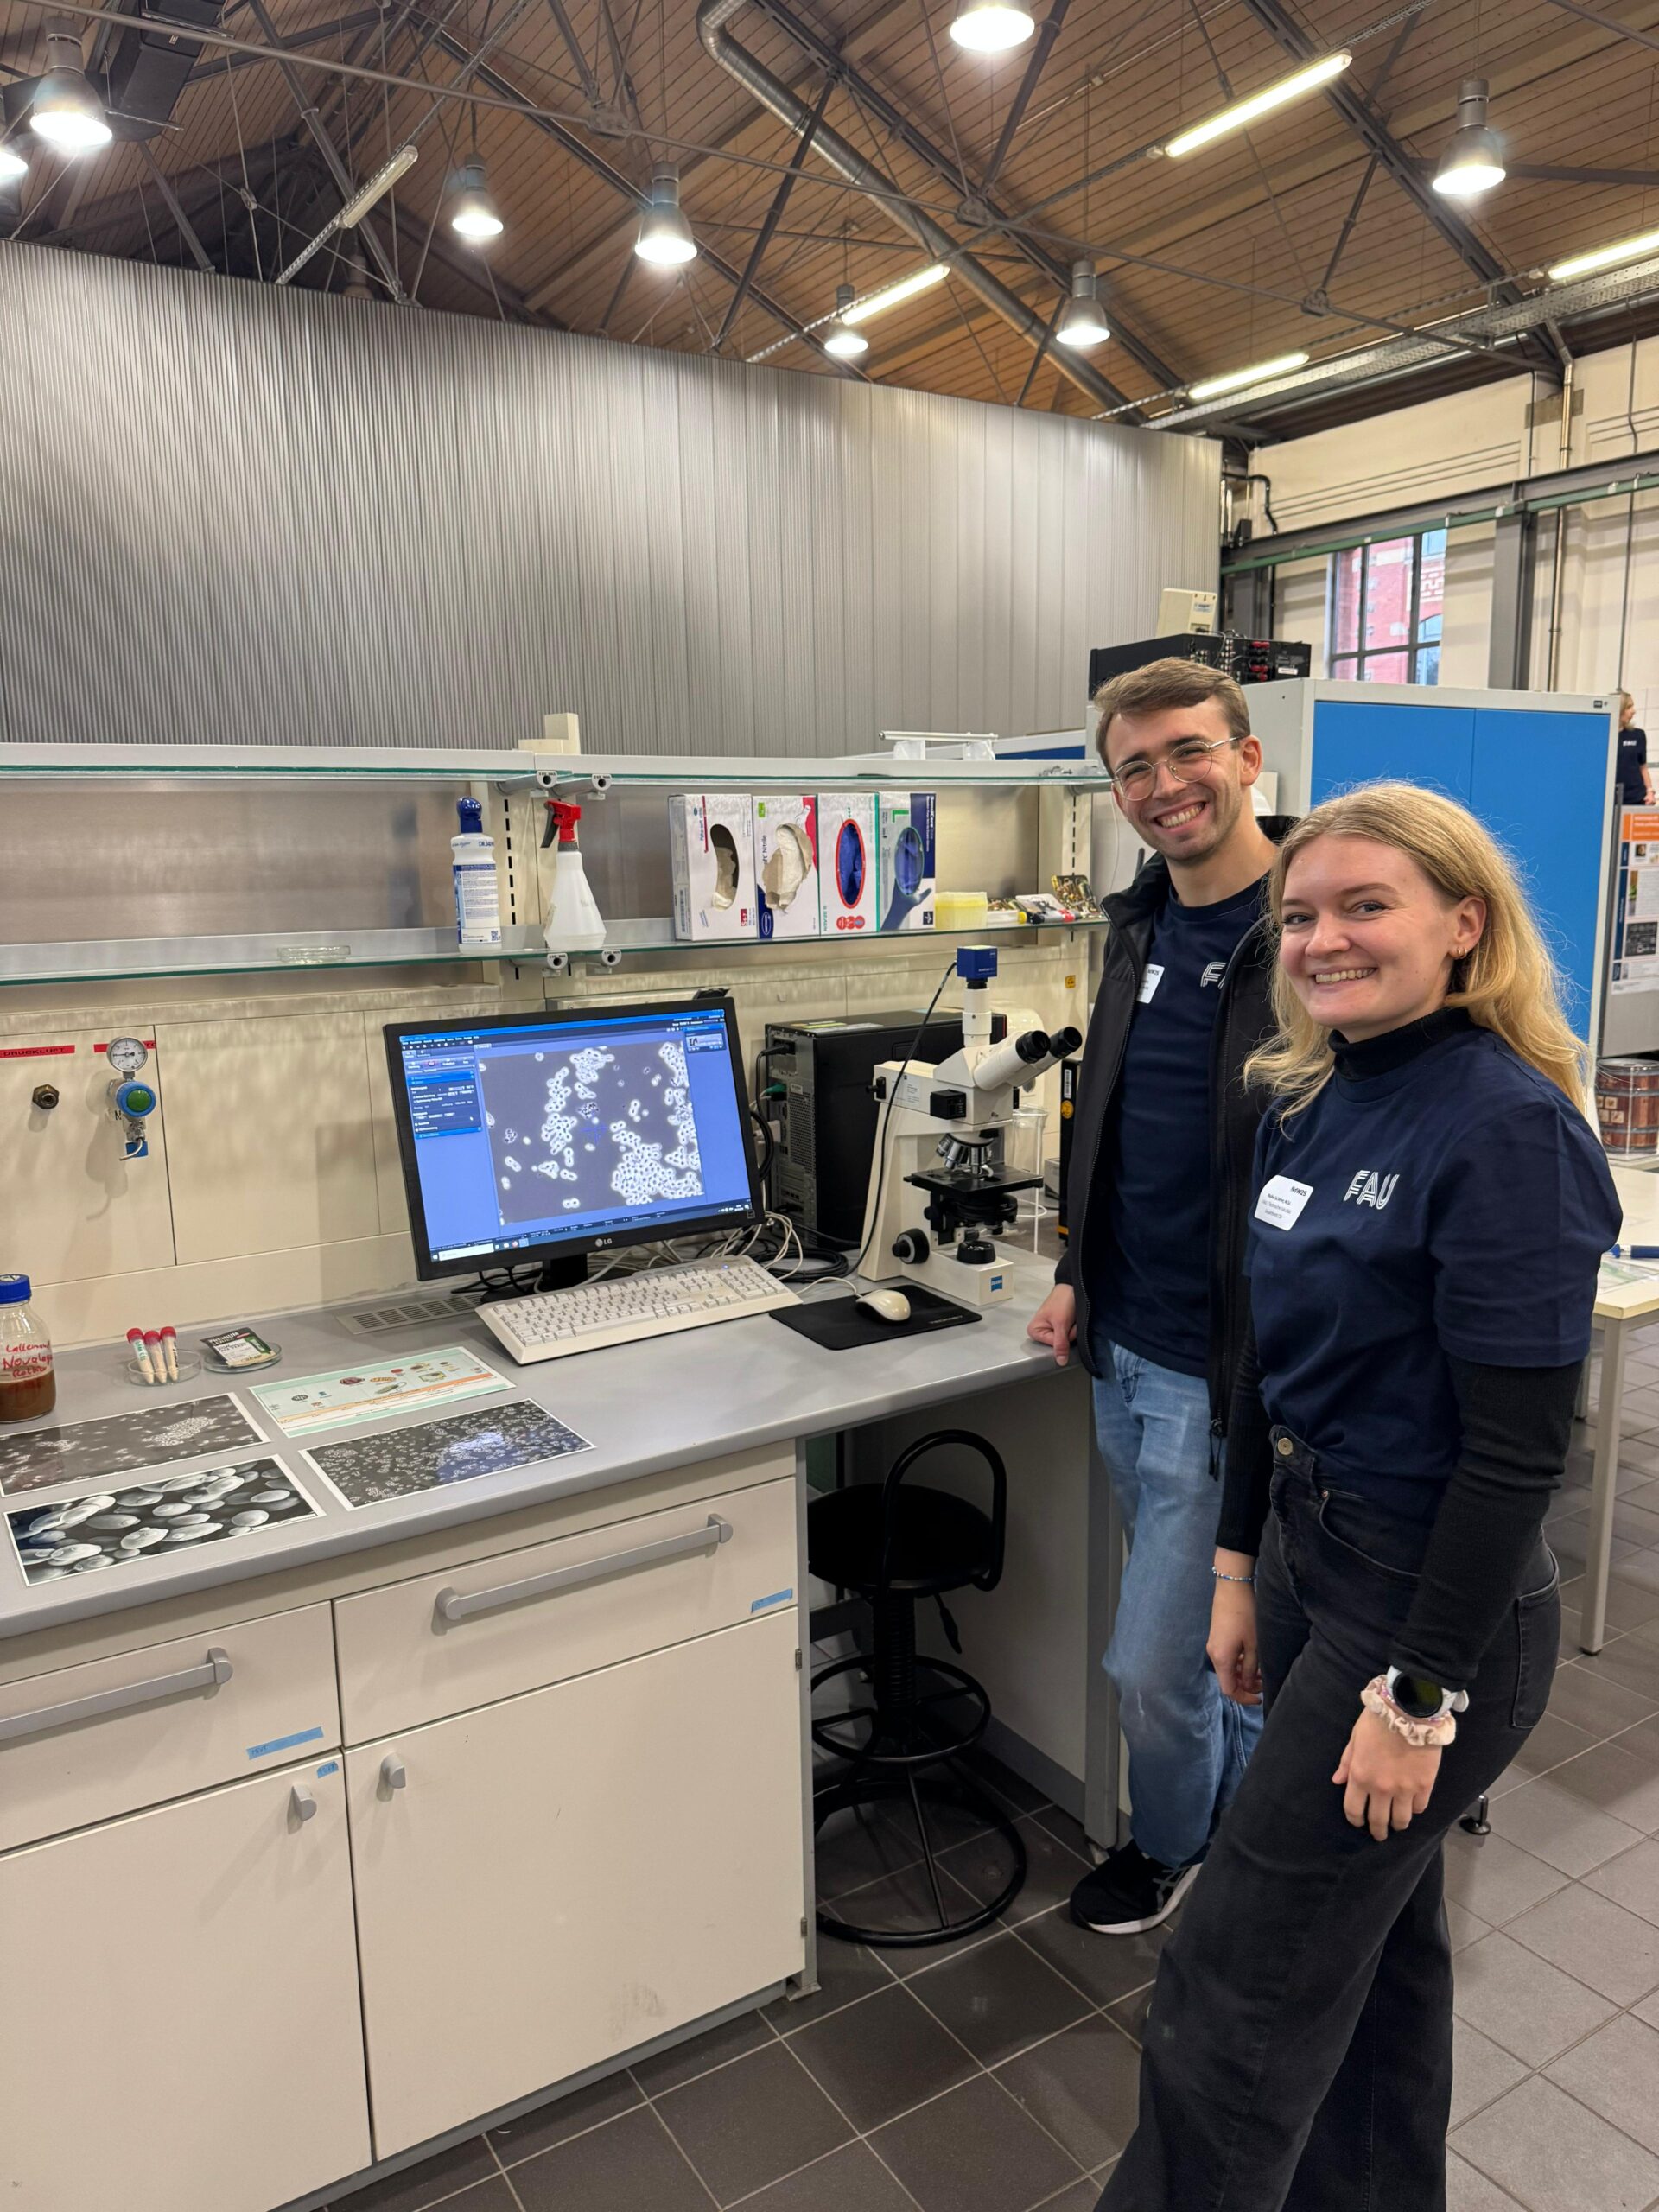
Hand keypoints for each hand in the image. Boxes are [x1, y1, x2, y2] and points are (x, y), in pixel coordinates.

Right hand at [1027, 1283, 1076, 1366]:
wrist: (1072, 1286)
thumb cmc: (1062, 1301)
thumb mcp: (1061, 1324)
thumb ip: (1060, 1344)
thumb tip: (1060, 1362)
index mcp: (1034, 1331)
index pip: (1053, 1346)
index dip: (1063, 1337)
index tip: (1064, 1324)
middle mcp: (1040, 1332)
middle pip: (1059, 1344)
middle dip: (1068, 1334)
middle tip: (1068, 1320)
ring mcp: (1050, 1330)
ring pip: (1066, 1340)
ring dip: (1072, 1330)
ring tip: (1071, 1318)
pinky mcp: (1059, 1327)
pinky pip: (1068, 1334)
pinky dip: (1073, 1328)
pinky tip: (1072, 1319)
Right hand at [1208, 1570, 1261, 1704]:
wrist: (1232, 1587)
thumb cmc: (1245, 1615)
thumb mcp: (1254, 1644)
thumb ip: (1250, 1669)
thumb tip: (1248, 1685)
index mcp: (1222, 1659)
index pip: (1229, 1690)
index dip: (1244, 1698)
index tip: (1260, 1698)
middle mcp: (1214, 1655)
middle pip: (1228, 1680)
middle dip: (1246, 1686)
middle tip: (1265, 1682)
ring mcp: (1213, 1645)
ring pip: (1228, 1669)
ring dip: (1244, 1674)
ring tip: (1262, 1669)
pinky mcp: (1216, 1638)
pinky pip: (1227, 1658)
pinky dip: (1239, 1663)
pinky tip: (1252, 1657)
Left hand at [1333, 1708, 1441, 1840]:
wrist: (1409, 1709)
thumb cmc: (1378, 1720)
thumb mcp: (1355, 1738)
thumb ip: (1346, 1762)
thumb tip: (1337, 1781)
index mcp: (1360, 1776)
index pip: (1353, 1810)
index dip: (1355, 1820)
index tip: (1358, 1822)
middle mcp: (1381, 1788)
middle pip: (1378, 1821)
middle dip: (1377, 1831)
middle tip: (1379, 1834)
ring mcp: (1404, 1789)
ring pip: (1401, 1820)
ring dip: (1397, 1825)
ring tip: (1396, 1825)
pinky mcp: (1424, 1785)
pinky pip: (1420, 1808)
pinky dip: (1415, 1810)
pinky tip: (1412, 1806)